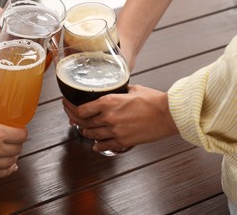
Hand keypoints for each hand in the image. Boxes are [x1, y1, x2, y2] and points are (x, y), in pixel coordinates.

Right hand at [0, 104, 26, 178]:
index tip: (19, 128)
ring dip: (13, 156)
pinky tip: (10, 167)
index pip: (20, 134)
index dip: (22, 131)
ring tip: (11, 151)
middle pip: (17, 149)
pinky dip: (7, 170)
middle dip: (18, 143)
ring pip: (10, 162)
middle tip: (14, 138)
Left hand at [62, 85, 178, 152]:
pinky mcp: (124, 141)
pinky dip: (99, 146)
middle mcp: (108, 117)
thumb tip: (116, 91)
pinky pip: (105, 146)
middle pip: (84, 122)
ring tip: (84, 130)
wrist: (169, 114)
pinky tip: (96, 145)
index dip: (71, 109)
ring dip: (86, 132)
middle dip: (76, 121)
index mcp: (108, 102)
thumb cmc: (153, 100)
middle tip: (73, 119)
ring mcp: (115, 131)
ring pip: (92, 135)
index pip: (81, 109)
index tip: (68, 106)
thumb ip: (120, 91)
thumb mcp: (133, 89)